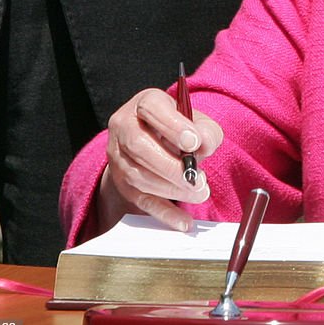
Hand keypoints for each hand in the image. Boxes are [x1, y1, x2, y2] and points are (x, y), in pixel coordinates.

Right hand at [98, 87, 222, 232]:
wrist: (155, 141)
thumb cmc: (179, 127)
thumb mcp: (197, 121)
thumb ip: (206, 130)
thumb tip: (204, 144)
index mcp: (144, 103)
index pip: (151, 108)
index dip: (172, 126)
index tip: (194, 143)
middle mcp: (123, 126)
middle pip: (139, 145)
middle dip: (170, 166)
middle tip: (198, 179)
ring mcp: (117, 156)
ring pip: (138, 176)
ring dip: (171, 189)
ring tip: (200, 193)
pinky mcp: (121, 183)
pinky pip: (139, 200)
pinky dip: (163, 213)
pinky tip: (183, 221)